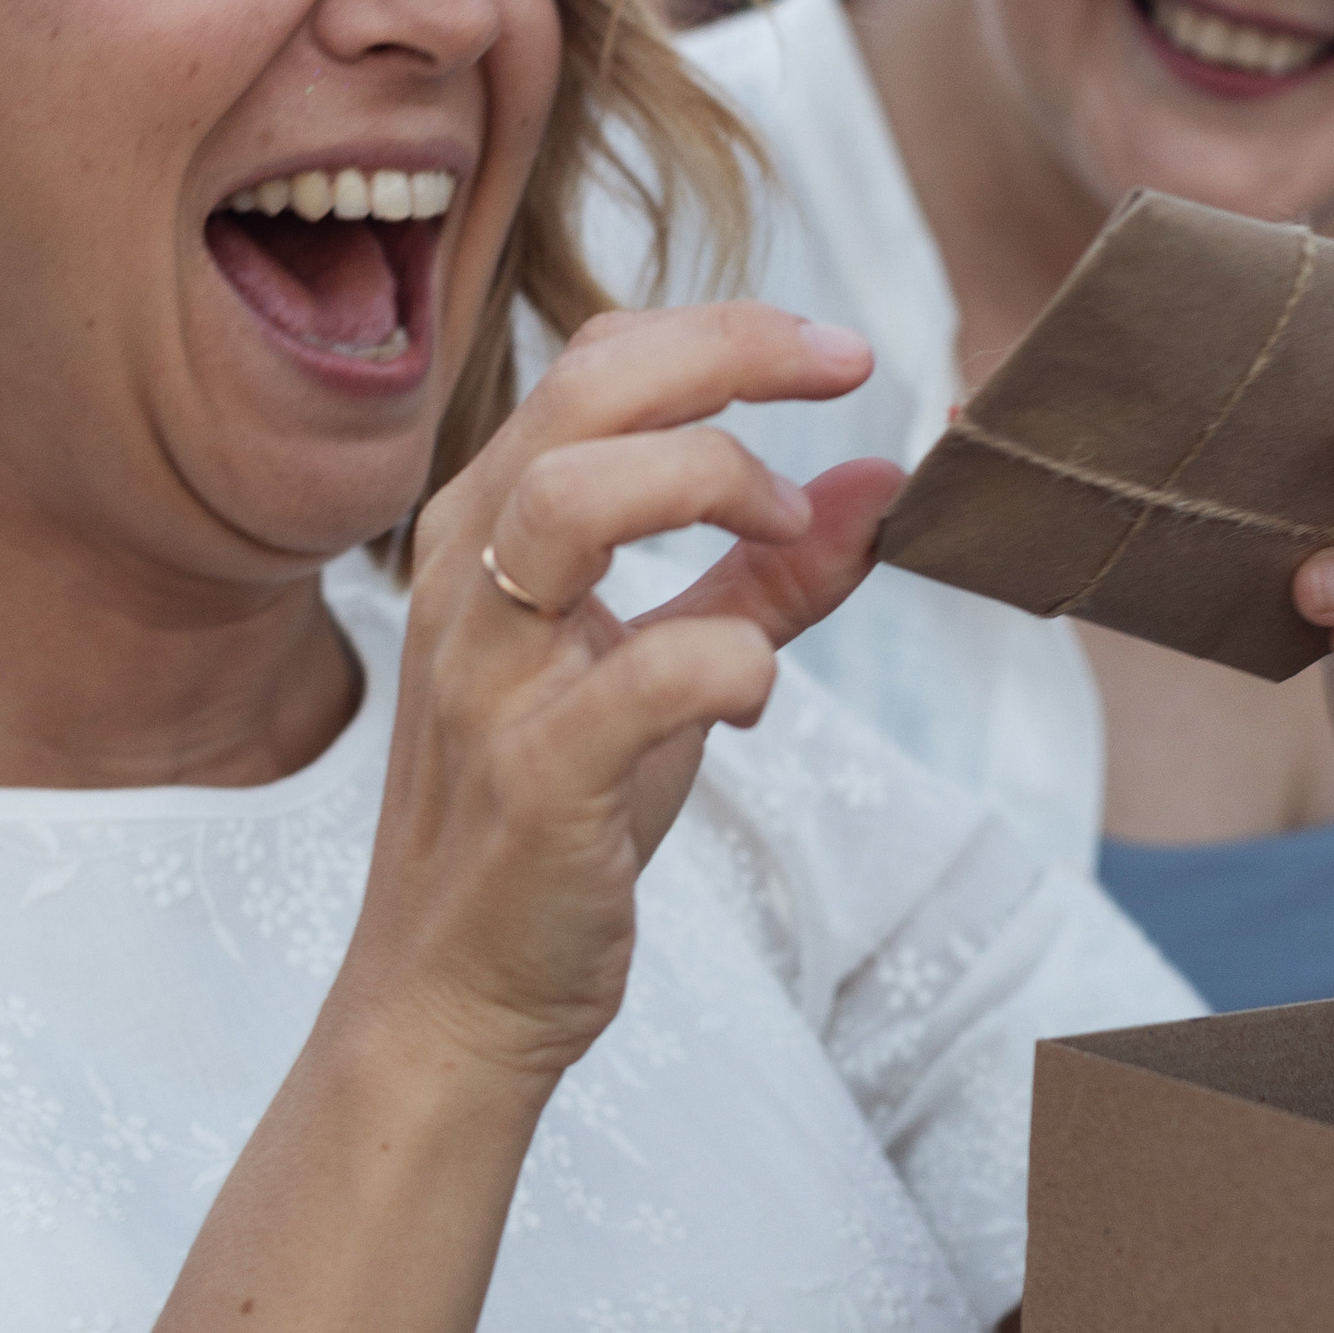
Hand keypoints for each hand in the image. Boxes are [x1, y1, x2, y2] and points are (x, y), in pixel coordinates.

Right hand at [345, 301, 901, 1088]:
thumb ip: (768, 579)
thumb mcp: (667, 678)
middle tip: (842, 374)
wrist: (454, 997)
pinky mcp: (532, 777)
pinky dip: (732, 661)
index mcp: (488, 532)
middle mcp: (468, 581)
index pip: (593, 365)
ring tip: (787, 528)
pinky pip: (641, 675)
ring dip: (708, 480)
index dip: (724, 334)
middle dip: (729, 355)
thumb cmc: (555, 826)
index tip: (836, 358)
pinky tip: (757, 688)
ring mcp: (489, 677)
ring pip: (571, 498)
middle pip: (581, 393)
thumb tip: (879, 483)